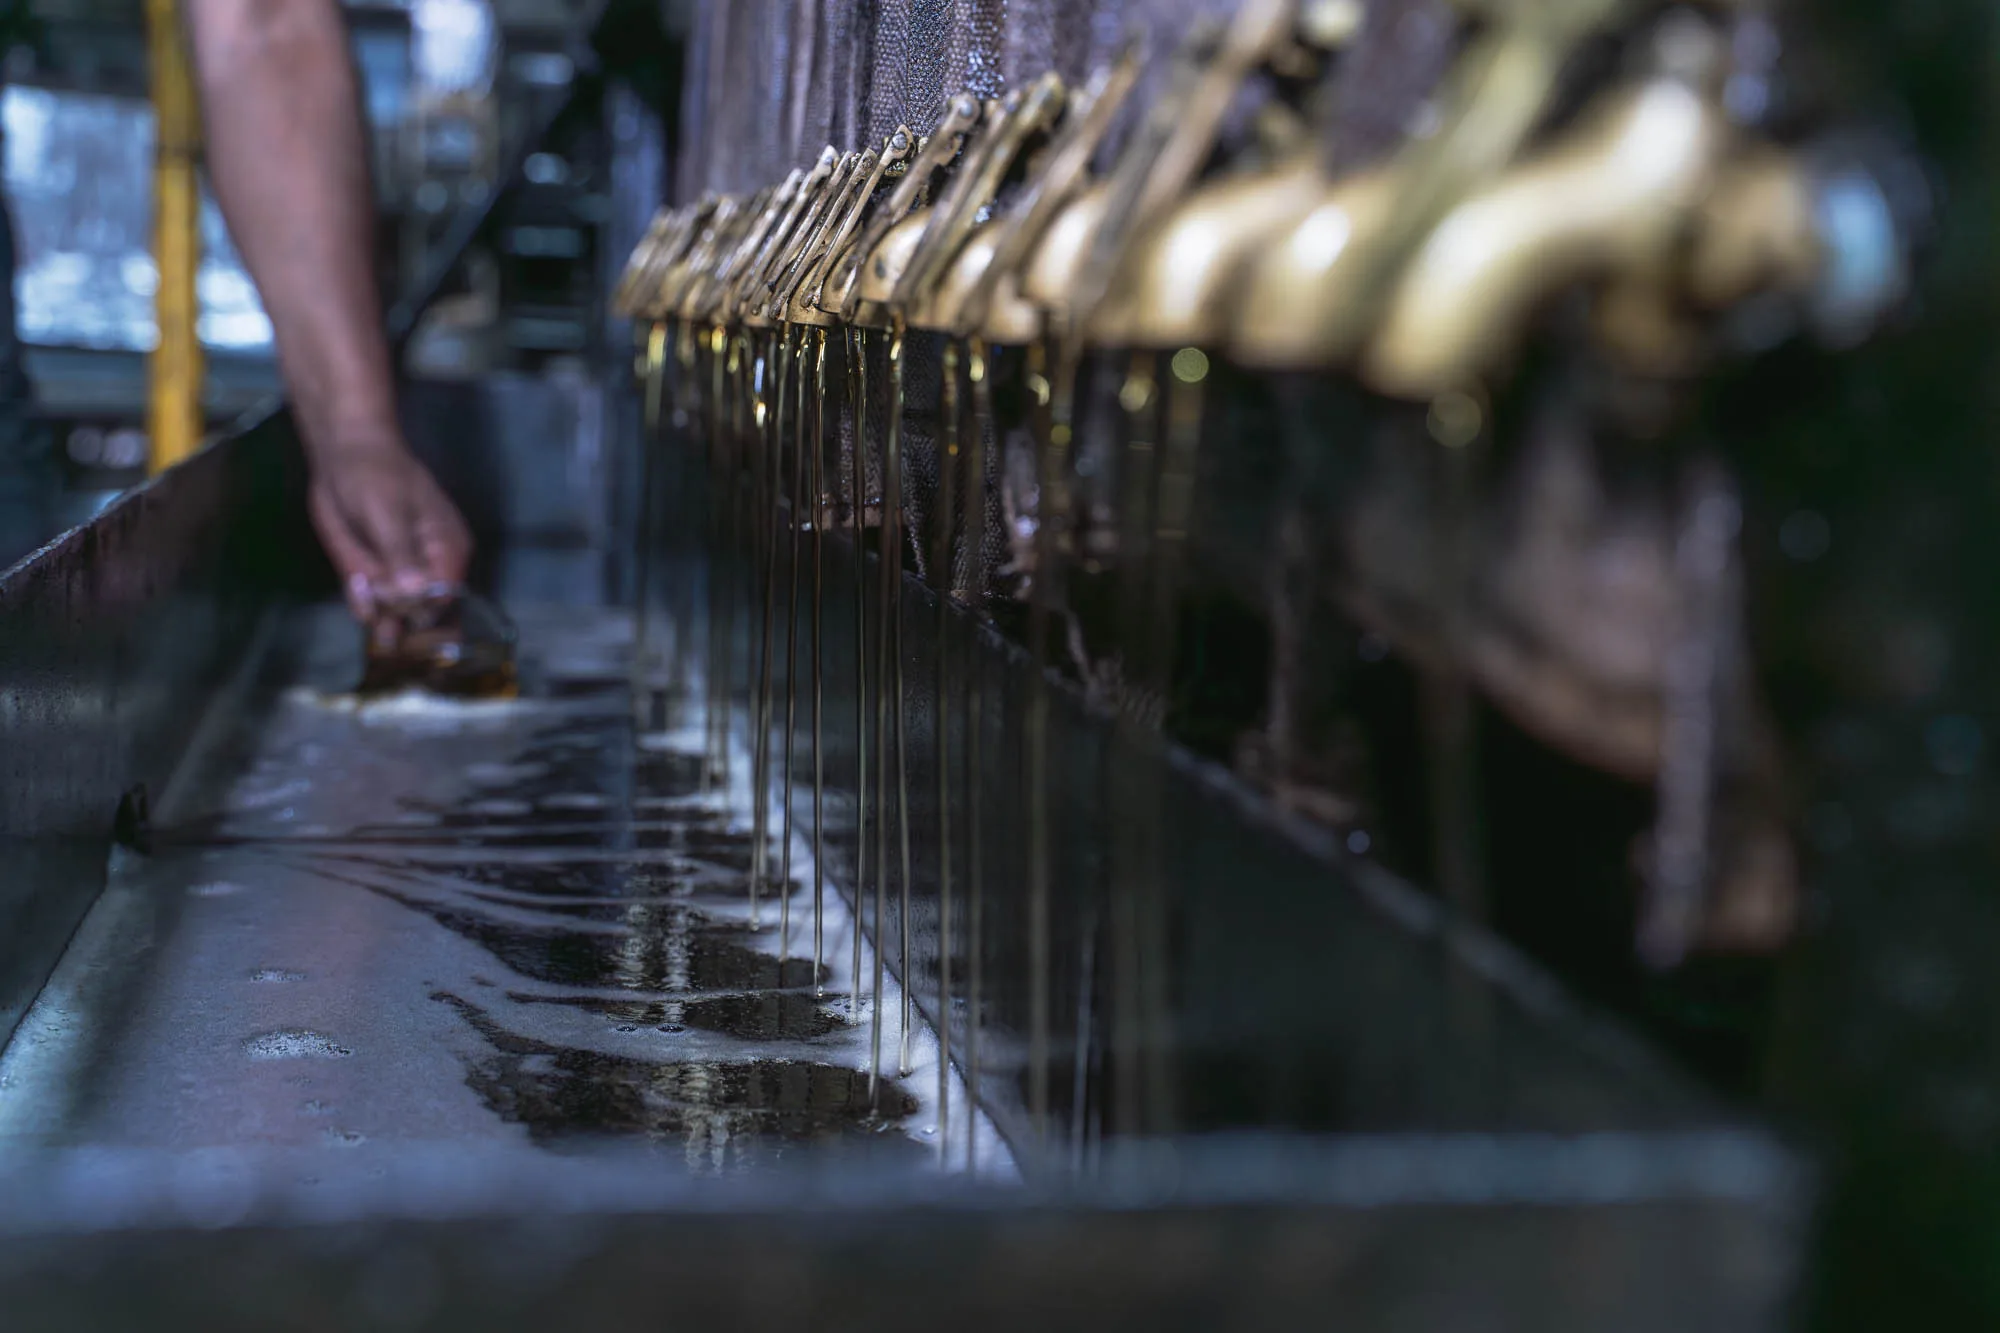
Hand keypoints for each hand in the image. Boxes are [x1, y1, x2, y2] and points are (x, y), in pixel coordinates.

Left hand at [307, 437, 471, 622]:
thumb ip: (400, 553)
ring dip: (381, 616)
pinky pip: (372, 597)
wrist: (342, 452)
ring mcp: (401, 569)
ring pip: (395, 607)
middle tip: (384, 633)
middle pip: (424, 610)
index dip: (423, 612)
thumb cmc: (374, 474)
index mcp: (448, 550)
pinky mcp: (377, 568)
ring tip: (375, 629)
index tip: (400, 614)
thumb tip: (415, 592)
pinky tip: (361, 600)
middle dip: (402, 620)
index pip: (446, 598)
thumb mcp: (386, 511)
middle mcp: (430, 566)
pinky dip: (363, 602)